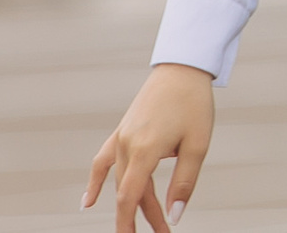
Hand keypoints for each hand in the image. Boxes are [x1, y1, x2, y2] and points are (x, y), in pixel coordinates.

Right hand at [85, 62, 213, 231]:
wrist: (182, 69)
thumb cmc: (194, 104)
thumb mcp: (198, 145)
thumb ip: (184, 182)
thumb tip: (176, 214)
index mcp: (145, 150)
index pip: (130, 197)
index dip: (130, 223)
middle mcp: (127, 145)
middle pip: (130, 191)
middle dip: (145, 216)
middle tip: (162, 232)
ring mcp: (121, 137)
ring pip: (121, 179)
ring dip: (133, 202)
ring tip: (148, 223)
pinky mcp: (122, 131)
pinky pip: (103, 161)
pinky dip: (96, 181)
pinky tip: (88, 201)